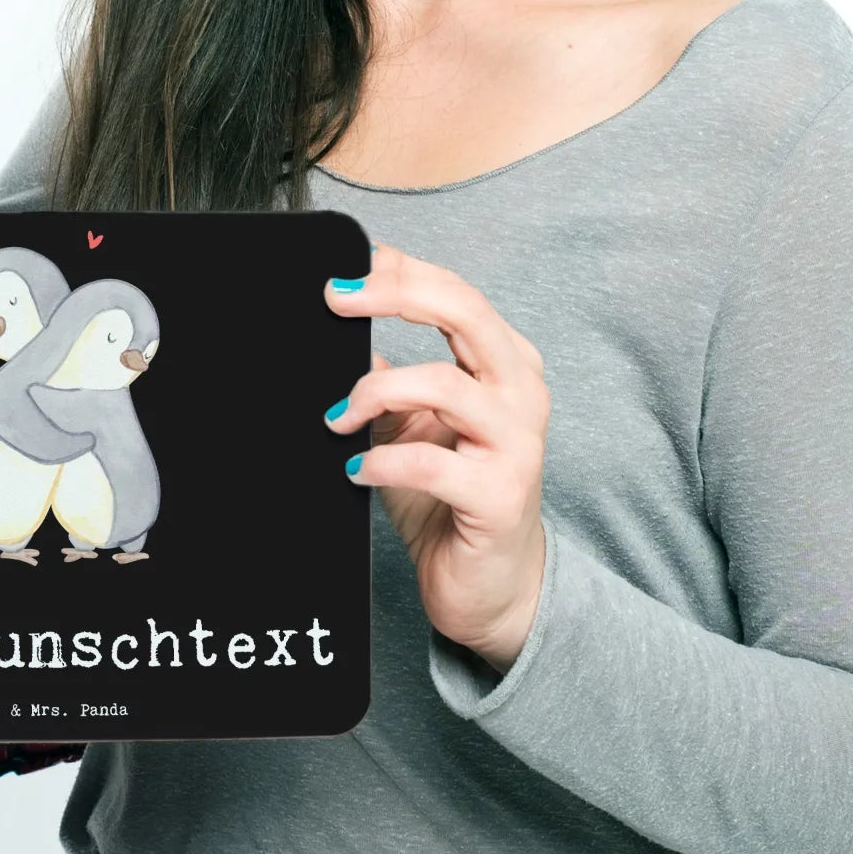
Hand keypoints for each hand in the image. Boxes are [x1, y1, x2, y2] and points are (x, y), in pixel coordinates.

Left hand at [322, 243, 549, 670]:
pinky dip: (381, 460)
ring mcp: (516, 444)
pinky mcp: (499, 497)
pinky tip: (355, 469)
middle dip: (395, 295)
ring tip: (336, 418)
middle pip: (464, 313)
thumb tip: (332, 330)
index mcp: (503, 364)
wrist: (489, 585)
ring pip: (443, 384)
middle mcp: (520, 393)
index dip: (401, 270)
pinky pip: (431, 463)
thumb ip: (384, 377)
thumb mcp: (409, 423)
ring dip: (373, 391)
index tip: (344, 268)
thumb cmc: (447, 496)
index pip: (455, 293)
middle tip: (335, 299)